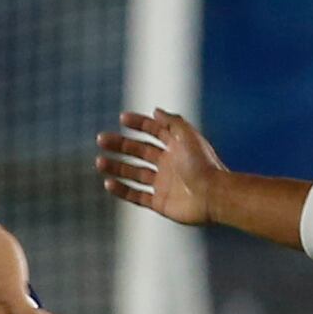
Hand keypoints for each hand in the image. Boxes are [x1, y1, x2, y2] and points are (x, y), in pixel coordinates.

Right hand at [96, 107, 222, 226]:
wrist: (213, 195)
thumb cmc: (203, 164)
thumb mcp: (187, 135)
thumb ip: (172, 121)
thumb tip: (155, 111)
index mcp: (176, 147)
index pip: (154, 132)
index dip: (139, 123)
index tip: (122, 118)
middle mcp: (168, 164)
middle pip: (139, 152)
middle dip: (120, 145)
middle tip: (101, 139)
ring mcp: (163, 184)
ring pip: (134, 173)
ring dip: (116, 166)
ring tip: (99, 161)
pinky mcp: (160, 202)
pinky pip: (136, 195)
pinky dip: (121, 190)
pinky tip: (108, 182)